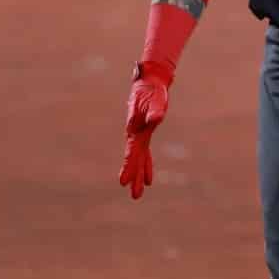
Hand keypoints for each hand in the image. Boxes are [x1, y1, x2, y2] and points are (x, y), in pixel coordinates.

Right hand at [118, 73, 170, 199]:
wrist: (151, 82)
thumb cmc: (152, 90)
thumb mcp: (155, 100)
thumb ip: (155, 111)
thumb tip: (156, 120)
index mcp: (135, 129)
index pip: (132, 151)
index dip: (129, 166)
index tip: (122, 182)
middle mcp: (136, 134)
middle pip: (134, 159)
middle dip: (134, 177)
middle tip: (135, 196)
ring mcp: (140, 134)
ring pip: (139, 158)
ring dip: (138, 175)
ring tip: (138, 193)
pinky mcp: (145, 132)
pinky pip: (145, 153)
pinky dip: (146, 164)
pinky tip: (148, 178)